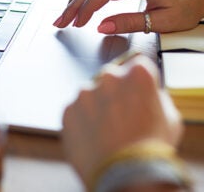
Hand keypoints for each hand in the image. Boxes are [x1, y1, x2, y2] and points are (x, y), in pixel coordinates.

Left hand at [61, 54, 182, 185]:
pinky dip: (82, 121)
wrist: (125, 174)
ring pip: (90, 94)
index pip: (136, 64)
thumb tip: (144, 94)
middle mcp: (108, 76)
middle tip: (120, 115)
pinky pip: (76, 111)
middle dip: (115, 92)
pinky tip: (93, 137)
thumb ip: (153, 96)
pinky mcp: (68, 109)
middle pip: (111, 78)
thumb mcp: (169, 117)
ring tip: (106, 131)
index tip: (134, 90)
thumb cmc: (150, 147)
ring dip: (96, 106)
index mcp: (137, 73)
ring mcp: (84, 92)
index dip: (136, 80)